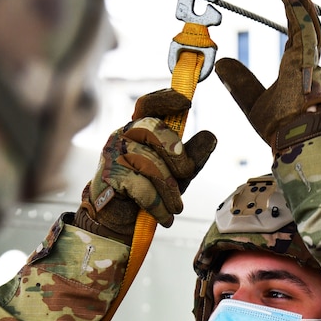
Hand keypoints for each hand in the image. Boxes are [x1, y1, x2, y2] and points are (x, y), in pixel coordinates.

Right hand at [74, 89, 216, 243]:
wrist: (117, 221)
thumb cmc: (147, 190)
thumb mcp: (175, 173)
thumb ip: (192, 156)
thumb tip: (211, 136)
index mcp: (139, 129)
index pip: (148, 104)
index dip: (165, 99)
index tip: (185, 102)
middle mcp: (123, 136)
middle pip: (153, 129)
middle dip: (176, 154)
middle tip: (187, 174)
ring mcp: (113, 154)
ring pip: (150, 163)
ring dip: (169, 190)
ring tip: (176, 207)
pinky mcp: (109, 177)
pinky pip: (142, 187)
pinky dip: (158, 205)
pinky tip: (165, 216)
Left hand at [214, 0, 320, 152]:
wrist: (292, 138)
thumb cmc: (279, 126)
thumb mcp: (251, 100)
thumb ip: (239, 81)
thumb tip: (222, 64)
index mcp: (296, 67)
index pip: (296, 32)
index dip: (291, 13)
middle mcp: (306, 60)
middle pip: (305, 21)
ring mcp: (309, 58)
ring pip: (308, 20)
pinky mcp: (306, 57)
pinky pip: (304, 25)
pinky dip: (297, 6)